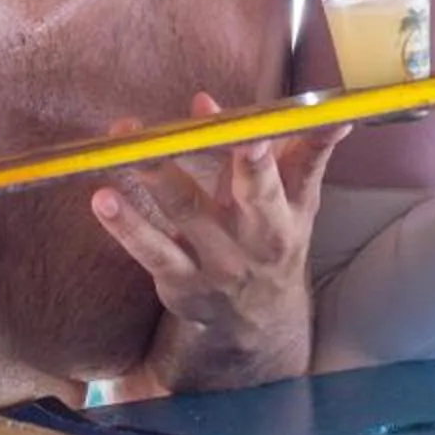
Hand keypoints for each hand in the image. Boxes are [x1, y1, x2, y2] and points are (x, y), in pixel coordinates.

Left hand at [95, 93, 345, 388]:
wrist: (258, 323)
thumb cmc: (275, 239)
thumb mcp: (300, 202)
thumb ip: (306, 153)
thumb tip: (331, 111)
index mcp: (294, 209)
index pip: (301, 171)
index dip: (295, 145)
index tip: (271, 124)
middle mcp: (262, 236)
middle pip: (253, 192)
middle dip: (237, 159)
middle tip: (209, 122)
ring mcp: (221, 262)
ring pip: (190, 212)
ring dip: (159, 175)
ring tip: (129, 146)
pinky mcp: (182, 281)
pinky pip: (152, 250)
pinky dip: (126, 224)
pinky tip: (103, 198)